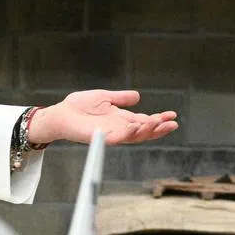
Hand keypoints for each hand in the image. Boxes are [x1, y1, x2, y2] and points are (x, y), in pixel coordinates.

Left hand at [27, 90, 178, 146]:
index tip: (173, 115)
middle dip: (159, 128)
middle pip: (143, 131)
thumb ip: (121, 98)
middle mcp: (119, 128)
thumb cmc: (80, 106)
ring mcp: (111, 134)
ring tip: (158, 123)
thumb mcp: (105, 97)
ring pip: (134, 136)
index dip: (159, 119)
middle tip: (173, 123)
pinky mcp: (101, 137)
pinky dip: (128, 133)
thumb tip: (138, 96)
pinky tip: (137, 126)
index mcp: (121, 119)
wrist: (61, 114)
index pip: (144, 120)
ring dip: (147, 131)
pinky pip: (117, 138)